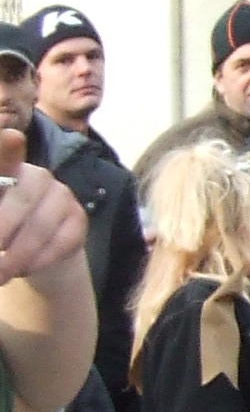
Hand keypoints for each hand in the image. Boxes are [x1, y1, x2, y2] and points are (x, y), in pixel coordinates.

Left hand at [0, 128, 88, 284]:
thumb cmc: (3, 227)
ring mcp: (61, 195)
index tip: (11, 137)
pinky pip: (62, 242)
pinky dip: (39, 261)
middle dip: (2, 233)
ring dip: (17, 257)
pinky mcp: (79, 218)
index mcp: (8, 170)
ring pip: (41, 227)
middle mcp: (36, 176)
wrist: (31, 248)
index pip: (6, 156)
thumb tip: (4, 189)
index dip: (7, 147)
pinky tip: (24, 270)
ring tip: (2, 275)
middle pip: (21, 201)